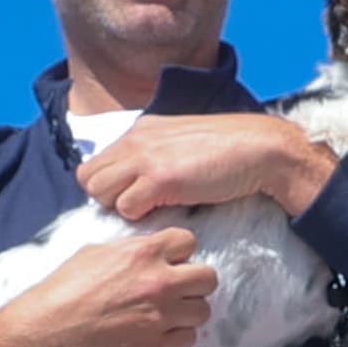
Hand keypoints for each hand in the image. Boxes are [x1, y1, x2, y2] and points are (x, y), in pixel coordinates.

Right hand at [0, 228, 221, 346]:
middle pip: (208, 278)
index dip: (179, 253)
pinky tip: (156, 335)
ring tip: (166, 317)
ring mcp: (162, 316)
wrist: (45, 334)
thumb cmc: (61, 293)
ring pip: (202, 310)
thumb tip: (144, 251)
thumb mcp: (93, 254)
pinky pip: (188, 338)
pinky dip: (177, 337)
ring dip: (188, 313)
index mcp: (143, 253)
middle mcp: (159, 282)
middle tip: (176, 292)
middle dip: (194, 284)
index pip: (188, 241)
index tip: (169, 264)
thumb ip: (128, 251)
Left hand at [76, 111, 336, 220]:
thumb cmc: (227, 152)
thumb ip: (155, 155)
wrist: (259, 149)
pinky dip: (141, 216)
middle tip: (136, 207)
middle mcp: (136, 139)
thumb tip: (138, 183)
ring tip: (150, 209)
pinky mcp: (159, 179)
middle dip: (106, 197)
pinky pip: (125, 207)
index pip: (97, 162)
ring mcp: (145, 158)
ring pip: (100, 191)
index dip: (109, 184)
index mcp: (141, 130)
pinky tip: (164, 211)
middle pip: (88, 177)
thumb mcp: (181, 143)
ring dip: (120, 207)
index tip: (132, 195)